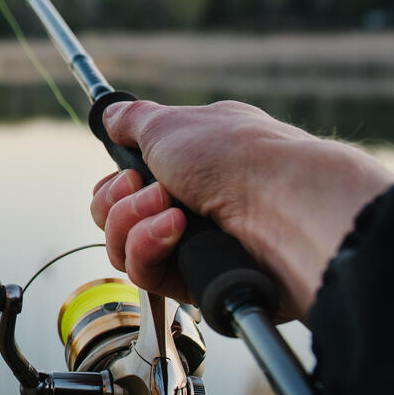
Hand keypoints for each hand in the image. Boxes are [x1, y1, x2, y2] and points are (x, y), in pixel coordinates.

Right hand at [88, 100, 393, 320]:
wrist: (283, 206)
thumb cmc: (234, 157)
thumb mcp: (170, 124)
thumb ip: (132, 120)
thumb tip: (110, 115)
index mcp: (188, 162)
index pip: (127, 182)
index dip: (116, 181)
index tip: (129, 172)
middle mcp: (190, 202)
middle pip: (115, 215)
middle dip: (119, 202)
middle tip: (151, 189)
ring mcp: (192, 243)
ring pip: (123, 245)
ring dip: (132, 223)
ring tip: (170, 211)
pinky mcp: (194, 279)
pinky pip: (144, 273)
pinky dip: (149, 247)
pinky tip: (177, 232)